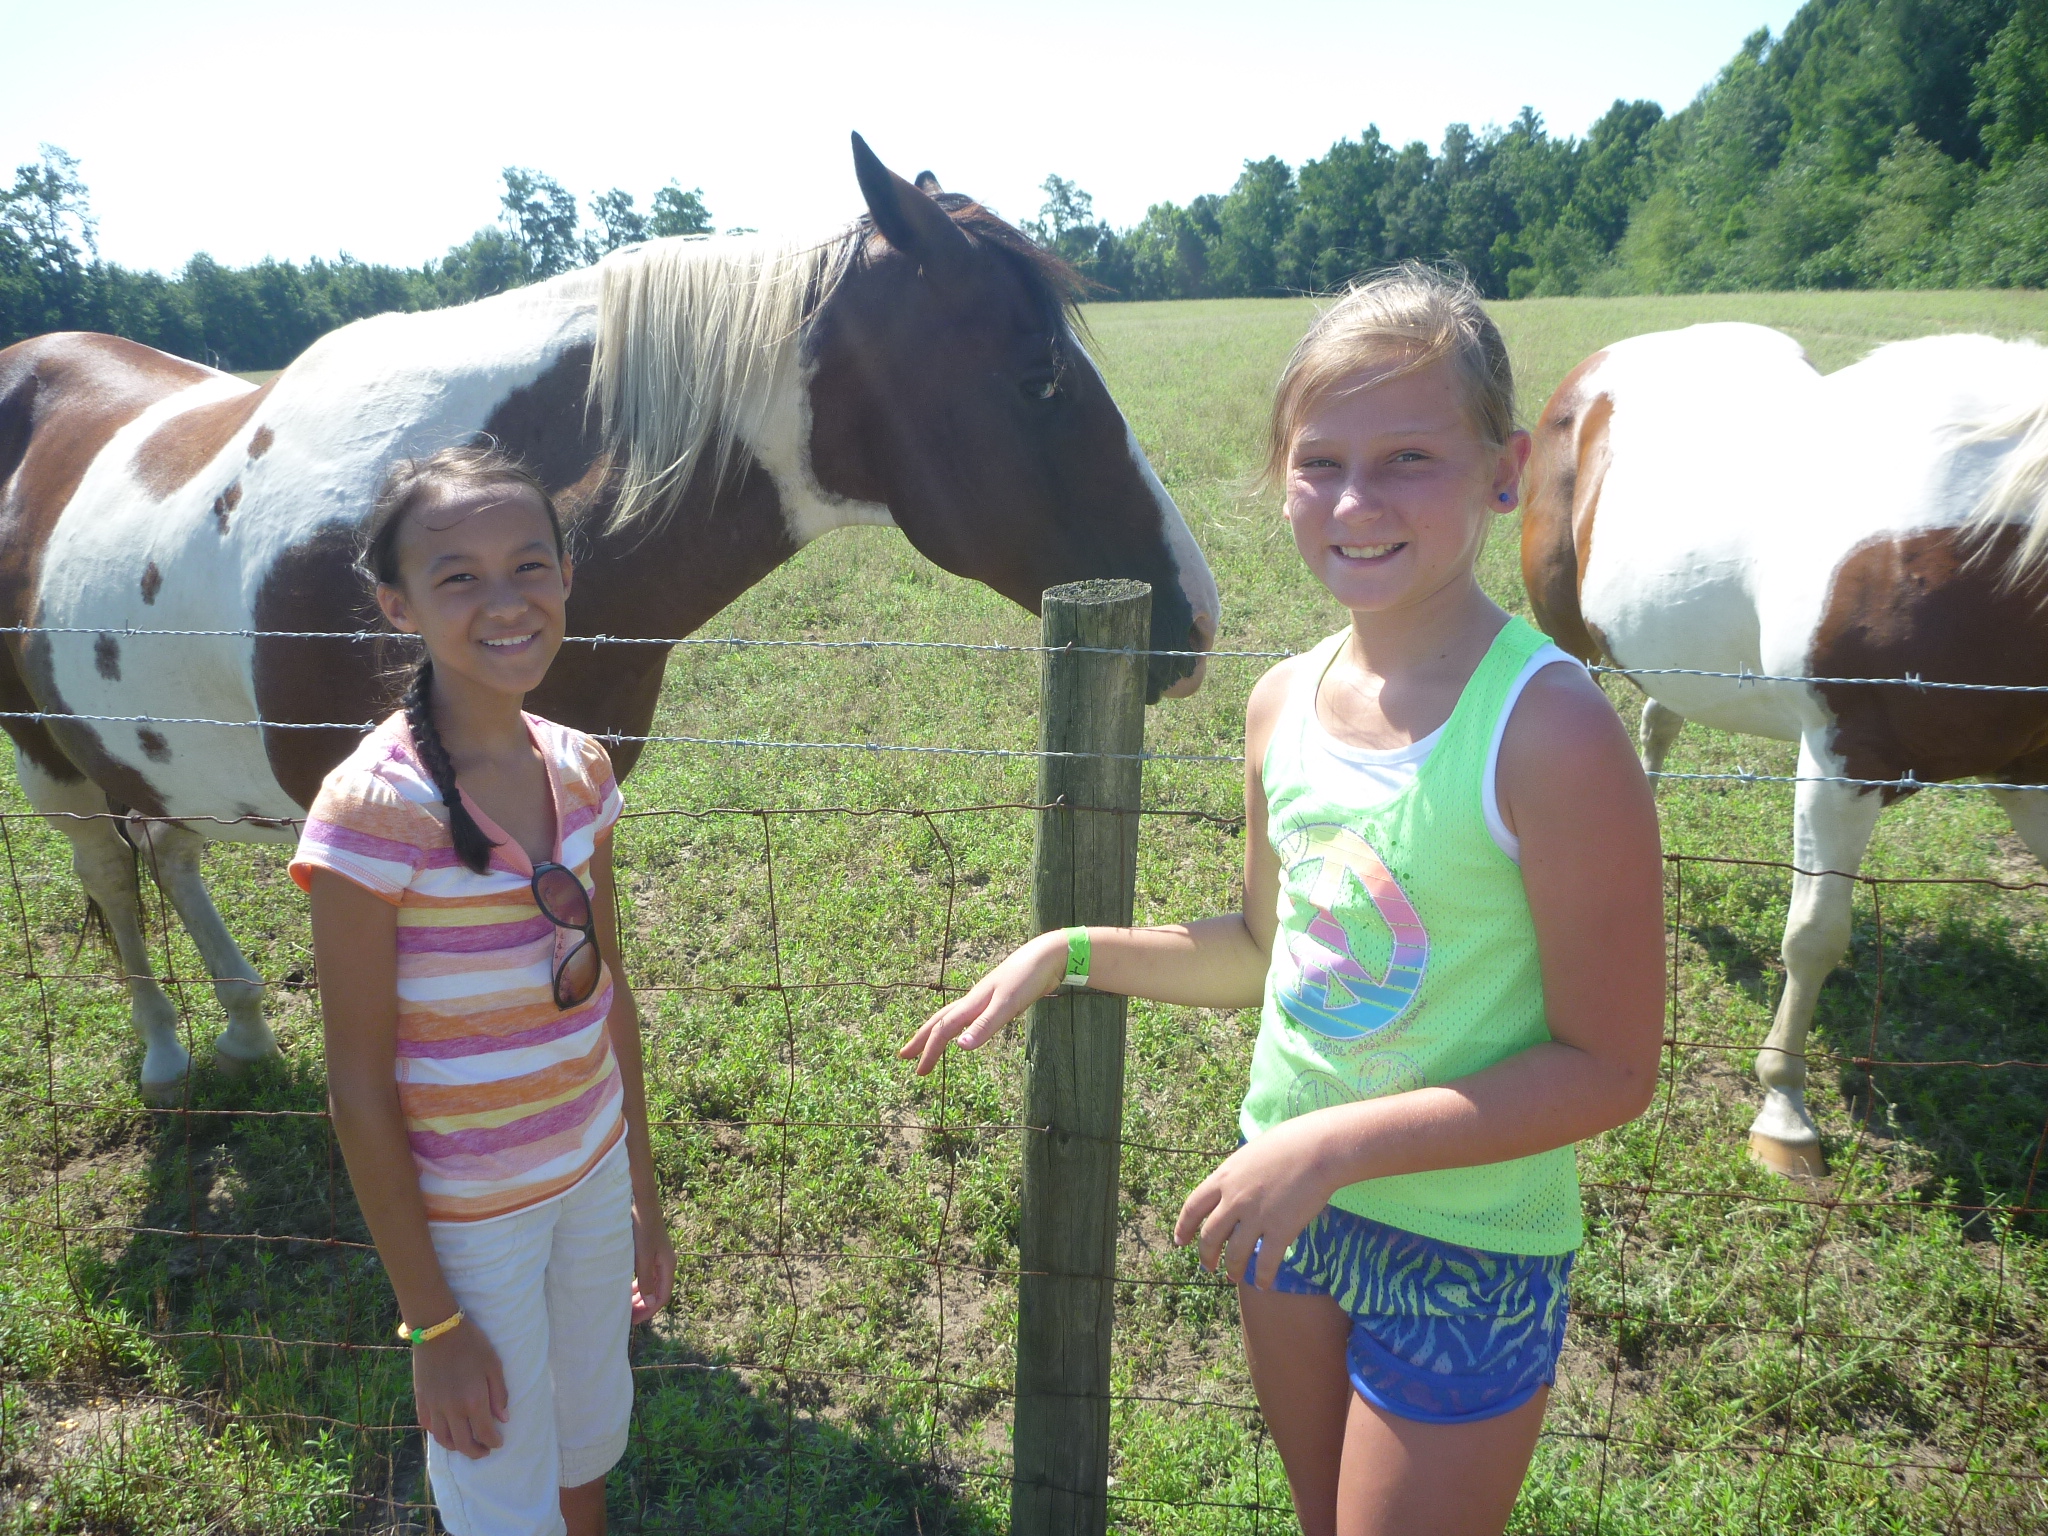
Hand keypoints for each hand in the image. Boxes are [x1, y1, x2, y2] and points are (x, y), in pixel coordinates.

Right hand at [412, 1317, 508, 1458]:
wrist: (438, 1330)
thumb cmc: (471, 1344)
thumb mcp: (493, 1365)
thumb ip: (499, 1394)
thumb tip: (503, 1419)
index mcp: (473, 1401)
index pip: (484, 1433)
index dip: (493, 1442)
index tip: (498, 1442)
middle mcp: (452, 1410)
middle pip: (463, 1444)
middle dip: (476, 1452)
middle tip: (484, 1451)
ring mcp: (434, 1406)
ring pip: (444, 1439)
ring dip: (456, 1446)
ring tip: (466, 1444)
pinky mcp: (422, 1400)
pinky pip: (428, 1425)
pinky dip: (438, 1433)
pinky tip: (447, 1430)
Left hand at [630, 1200, 675, 1323]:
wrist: (642, 1204)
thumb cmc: (643, 1230)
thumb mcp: (642, 1258)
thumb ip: (646, 1281)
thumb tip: (651, 1303)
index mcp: (668, 1266)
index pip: (662, 1298)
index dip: (649, 1311)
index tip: (633, 1321)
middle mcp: (666, 1264)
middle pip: (657, 1293)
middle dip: (644, 1306)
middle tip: (627, 1317)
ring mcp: (658, 1258)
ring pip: (651, 1284)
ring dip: (640, 1297)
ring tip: (626, 1306)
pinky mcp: (650, 1252)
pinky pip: (646, 1275)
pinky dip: (637, 1285)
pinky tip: (626, 1288)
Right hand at [898, 933, 1068, 1075]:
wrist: (1046, 956)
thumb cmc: (1026, 979)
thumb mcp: (1007, 1005)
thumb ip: (985, 1026)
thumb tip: (959, 1048)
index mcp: (972, 1004)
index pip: (943, 1029)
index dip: (930, 1051)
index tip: (919, 1072)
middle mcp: (973, 1001)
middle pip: (939, 1021)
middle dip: (921, 1040)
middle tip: (904, 1056)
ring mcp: (984, 999)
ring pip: (951, 1017)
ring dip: (936, 1031)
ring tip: (927, 1044)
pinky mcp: (996, 999)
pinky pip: (967, 1016)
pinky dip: (957, 1026)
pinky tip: (963, 1030)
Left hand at [1173, 1119, 1341, 1290]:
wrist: (1317, 1149)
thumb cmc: (1288, 1143)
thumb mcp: (1248, 1154)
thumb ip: (1236, 1175)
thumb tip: (1231, 1186)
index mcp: (1223, 1178)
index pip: (1192, 1208)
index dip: (1183, 1227)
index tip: (1180, 1242)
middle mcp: (1233, 1200)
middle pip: (1209, 1236)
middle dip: (1206, 1255)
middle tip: (1208, 1266)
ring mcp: (1256, 1217)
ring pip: (1235, 1253)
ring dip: (1233, 1268)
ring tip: (1234, 1276)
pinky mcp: (1280, 1231)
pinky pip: (1266, 1262)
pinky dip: (1263, 1277)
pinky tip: (1263, 1284)